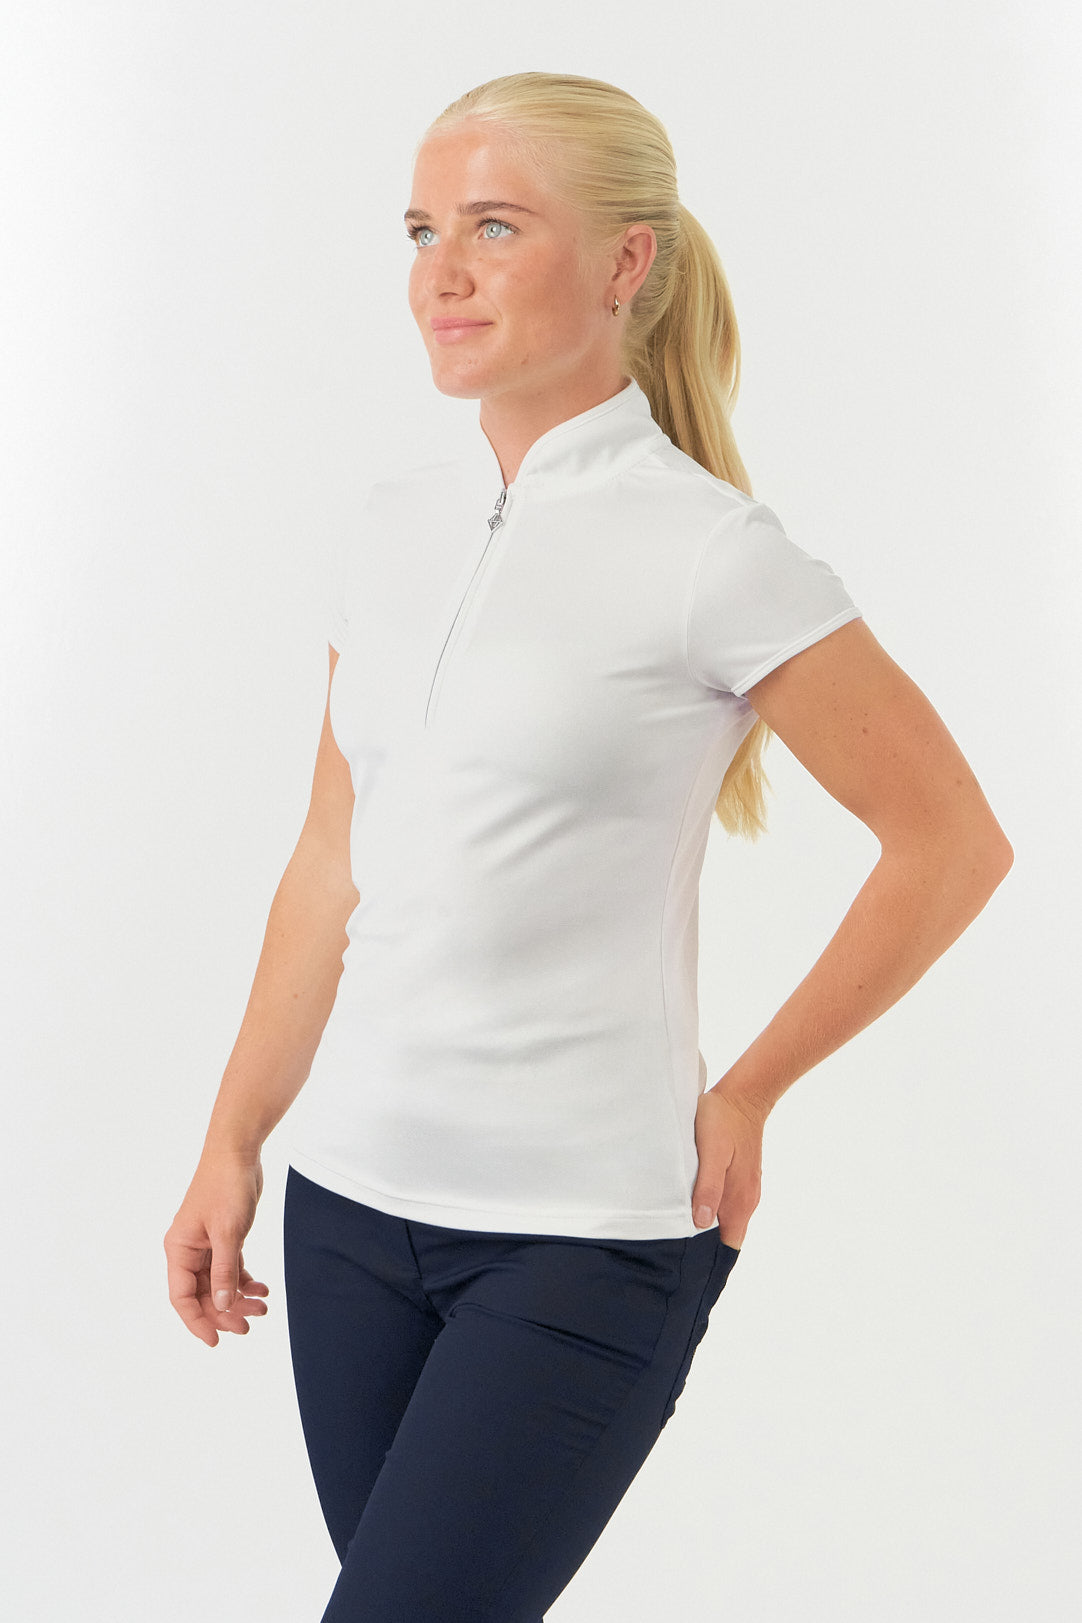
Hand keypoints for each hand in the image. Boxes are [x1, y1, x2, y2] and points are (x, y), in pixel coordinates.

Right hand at [164, 1152, 269, 1347]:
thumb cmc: (226, 1186)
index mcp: (179, 1249)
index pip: (181, 1297)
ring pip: (218, 1283)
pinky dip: (244, 1280)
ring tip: (262, 1308)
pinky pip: (230, 1268)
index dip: (197, 1322)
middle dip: (224, 1312)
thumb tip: (223, 1306)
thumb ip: (225, 1271)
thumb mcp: (228, 1232)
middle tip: (249, 1326)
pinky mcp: (223, 1236)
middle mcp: (188, 1249)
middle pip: (202, 1294)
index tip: (216, 1342)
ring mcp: (206, 1244)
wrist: (237, 1151)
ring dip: (238, 1298)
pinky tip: (262, 1289)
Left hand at [690, 1085, 765, 1248]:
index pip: (728, 1247)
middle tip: (670, 1247)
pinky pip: (724, 1204)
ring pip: (724, 1221)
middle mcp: (745, 1201)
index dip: (709, 1258)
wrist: (743, 1096)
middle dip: (703, 1247)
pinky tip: (690, 1203)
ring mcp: (744, 1190)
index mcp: (740, 1201)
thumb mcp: (713, 1153)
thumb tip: (702, 1223)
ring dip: (704, 1227)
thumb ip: (709, 1188)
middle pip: (725, 1237)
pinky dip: (709, 1210)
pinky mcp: (739, 1178)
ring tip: (674, 1229)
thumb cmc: (723, 1121)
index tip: (685, 1262)